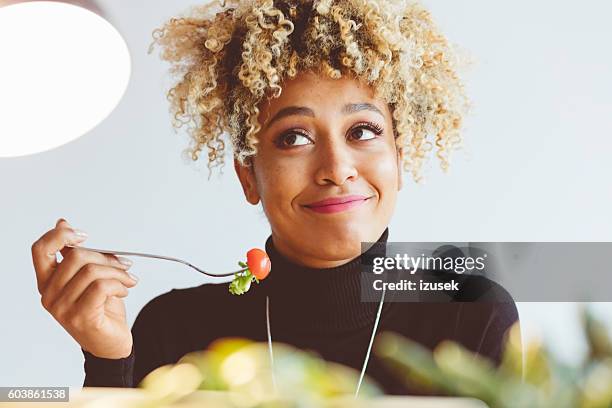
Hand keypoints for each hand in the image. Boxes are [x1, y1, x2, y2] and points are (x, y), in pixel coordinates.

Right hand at [31, 219, 137, 358]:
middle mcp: (49, 295)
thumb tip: (62, 223)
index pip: (40, 250)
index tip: (84, 235)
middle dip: (106, 257)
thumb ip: (75, 254)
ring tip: (128, 280)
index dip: (60, 236)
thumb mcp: (88, 277)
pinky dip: (119, 284)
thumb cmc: (101, 308)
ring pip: (92, 271)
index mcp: (47, 282)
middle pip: (75, 257)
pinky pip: (101, 287)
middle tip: (124, 265)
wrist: (112, 343)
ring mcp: (62, 309)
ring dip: (118, 272)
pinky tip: (125, 290)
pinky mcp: (80, 318)